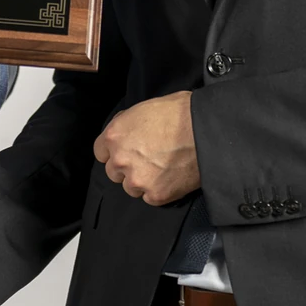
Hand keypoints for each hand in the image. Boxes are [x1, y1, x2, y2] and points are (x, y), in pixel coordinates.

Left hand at [92, 91, 199, 205]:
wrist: (205, 130)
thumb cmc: (179, 113)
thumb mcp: (144, 108)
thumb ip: (128, 125)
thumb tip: (127, 132)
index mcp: (114, 135)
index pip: (100, 152)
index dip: (114, 152)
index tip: (125, 152)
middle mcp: (120, 160)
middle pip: (114, 172)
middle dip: (127, 167)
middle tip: (147, 160)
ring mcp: (137, 180)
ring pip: (131, 187)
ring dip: (142, 181)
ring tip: (162, 168)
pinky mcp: (156, 195)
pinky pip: (151, 197)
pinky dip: (159, 190)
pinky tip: (172, 177)